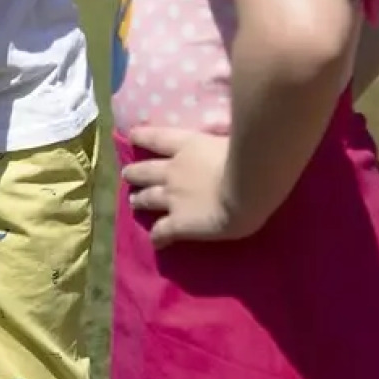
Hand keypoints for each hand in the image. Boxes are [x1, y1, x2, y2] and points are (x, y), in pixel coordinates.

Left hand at [119, 126, 258, 247]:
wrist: (247, 187)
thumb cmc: (250, 158)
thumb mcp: (232, 138)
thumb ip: (222, 142)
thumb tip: (227, 139)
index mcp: (189, 146)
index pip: (158, 137)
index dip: (143, 136)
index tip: (133, 135)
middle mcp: (174, 170)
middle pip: (145, 170)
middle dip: (135, 173)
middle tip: (128, 175)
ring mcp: (172, 197)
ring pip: (147, 198)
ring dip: (139, 200)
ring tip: (134, 202)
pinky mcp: (178, 223)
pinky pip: (161, 231)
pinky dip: (157, 237)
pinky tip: (157, 242)